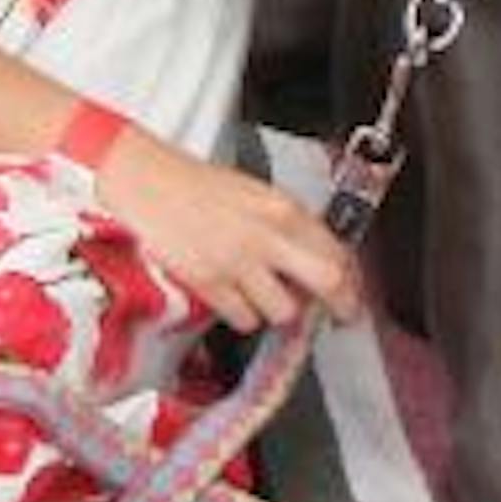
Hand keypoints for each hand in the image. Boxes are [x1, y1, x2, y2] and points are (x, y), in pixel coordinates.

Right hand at [94, 130, 363, 335]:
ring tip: (265, 294)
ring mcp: (238, 262)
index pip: (338, 251)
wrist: (148, 182)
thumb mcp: (257, 194)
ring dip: (279, 309)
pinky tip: (236, 297)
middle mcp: (267, 235)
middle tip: (338, 314)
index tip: (352, 291)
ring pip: (285, 311)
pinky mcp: (210, 283)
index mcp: (283, 208)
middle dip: (339, 304)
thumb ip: (289, 225)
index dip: (352, 279)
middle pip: (328, 282)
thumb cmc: (197, 185)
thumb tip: (318, 258)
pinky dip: (244, 314)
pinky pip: (245, 319)